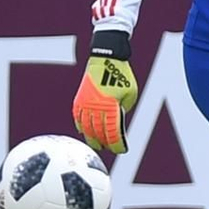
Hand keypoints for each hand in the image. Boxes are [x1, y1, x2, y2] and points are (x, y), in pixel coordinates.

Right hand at [73, 30, 138, 153]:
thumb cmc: (122, 75)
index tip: (121, 150)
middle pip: (99, 132)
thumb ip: (123, 110)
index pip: (113, 132)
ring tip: (98, 145)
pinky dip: (81, 126)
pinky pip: (78, 117)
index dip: (117, 144)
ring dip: (92, 138)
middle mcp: (96, 107)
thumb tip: (116, 121)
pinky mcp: (79, 99)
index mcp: (111, 107)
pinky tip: (85, 132)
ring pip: (87, 128)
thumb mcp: (130, 94)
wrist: (105, 58)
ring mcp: (85, 104)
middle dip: (106, 143)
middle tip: (110, 149)